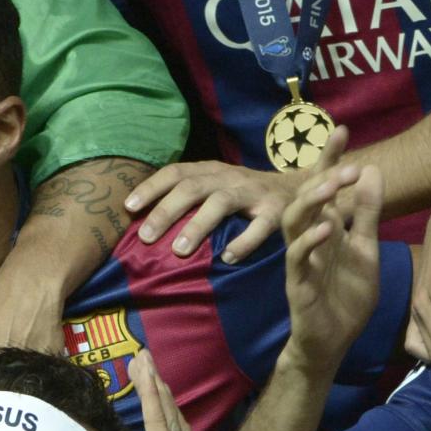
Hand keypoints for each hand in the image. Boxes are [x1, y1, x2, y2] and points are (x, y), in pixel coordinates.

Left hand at [127, 159, 299, 260]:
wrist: (301, 191)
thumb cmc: (242, 197)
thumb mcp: (214, 190)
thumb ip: (185, 201)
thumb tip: (140, 225)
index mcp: (209, 172)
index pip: (175, 173)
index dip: (151, 187)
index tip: (128, 207)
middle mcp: (228, 178)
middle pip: (193, 187)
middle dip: (167, 210)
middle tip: (147, 236)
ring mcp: (252, 193)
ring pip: (221, 202)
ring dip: (199, 225)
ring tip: (180, 250)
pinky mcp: (276, 211)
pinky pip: (260, 225)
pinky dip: (244, 241)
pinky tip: (228, 258)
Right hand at [280, 140, 382, 373]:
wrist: (331, 344)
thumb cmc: (345, 298)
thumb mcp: (366, 249)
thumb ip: (367, 213)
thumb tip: (371, 170)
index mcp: (326, 229)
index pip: (324, 187)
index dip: (330, 159)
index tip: (342, 129)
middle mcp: (309, 240)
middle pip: (305, 198)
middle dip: (322, 176)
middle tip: (347, 164)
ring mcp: (301, 262)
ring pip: (294, 224)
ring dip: (311, 203)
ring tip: (331, 186)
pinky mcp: (298, 286)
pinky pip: (297, 260)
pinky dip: (309, 243)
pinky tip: (326, 229)